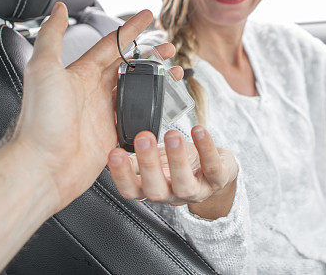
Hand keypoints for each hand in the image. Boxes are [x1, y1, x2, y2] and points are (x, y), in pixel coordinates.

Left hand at [9, 2, 177, 211]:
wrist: (42, 166)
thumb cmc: (40, 119)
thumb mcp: (43, 69)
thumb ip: (52, 36)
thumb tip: (59, 8)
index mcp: (80, 74)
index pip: (111, 45)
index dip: (131, 29)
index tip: (148, 15)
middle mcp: (93, 92)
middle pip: (129, 66)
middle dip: (151, 54)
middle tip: (170, 48)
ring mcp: (104, 115)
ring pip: (136, 91)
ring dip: (155, 81)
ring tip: (174, 73)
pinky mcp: (112, 137)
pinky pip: (137, 120)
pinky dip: (152, 111)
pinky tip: (165, 106)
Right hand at [108, 126, 238, 219]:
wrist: (215, 172)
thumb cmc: (179, 164)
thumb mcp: (154, 161)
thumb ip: (134, 157)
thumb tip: (108, 139)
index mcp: (151, 188)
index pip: (130, 190)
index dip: (121, 175)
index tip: (113, 152)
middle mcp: (171, 194)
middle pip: (155, 190)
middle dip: (148, 165)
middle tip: (143, 138)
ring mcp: (196, 190)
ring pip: (185, 183)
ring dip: (177, 159)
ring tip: (172, 134)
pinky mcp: (217, 179)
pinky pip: (213, 167)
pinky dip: (207, 148)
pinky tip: (199, 131)